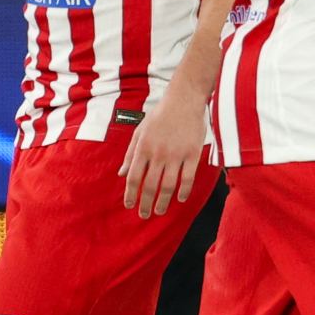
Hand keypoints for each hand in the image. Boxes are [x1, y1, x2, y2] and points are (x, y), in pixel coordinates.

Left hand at [118, 88, 206, 218]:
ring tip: (159, 211)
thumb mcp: (140, 131)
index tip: (129, 205)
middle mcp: (158, 153)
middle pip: (150, 185)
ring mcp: (176, 154)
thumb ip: (130, 153)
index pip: (133, 177)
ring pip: (168, 186)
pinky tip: (180, 198)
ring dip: (163, 202)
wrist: (184, 99)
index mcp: (143, 147)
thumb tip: (121, 173)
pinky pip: (188, 178)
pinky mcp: (193, 154)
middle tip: (144, 215)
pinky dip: (184, 191)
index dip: (130, 194)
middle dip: (145, 203)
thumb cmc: (160, 115)